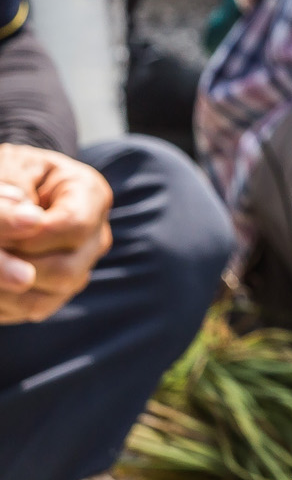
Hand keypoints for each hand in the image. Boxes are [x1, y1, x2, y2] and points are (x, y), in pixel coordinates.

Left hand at [0, 145, 113, 323]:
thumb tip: (29, 224)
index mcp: (91, 194)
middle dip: (13, 266)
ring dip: (5, 288)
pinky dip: (3, 300)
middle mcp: (94, 236)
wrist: (7, 193)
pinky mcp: (58, 290)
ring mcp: (80, 266)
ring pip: (49, 297)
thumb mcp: (5, 171)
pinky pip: (33, 308)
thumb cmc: (7, 173)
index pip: (74, 227)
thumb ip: (9, 200)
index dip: (28, 237)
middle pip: (66, 271)